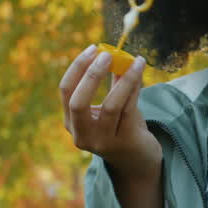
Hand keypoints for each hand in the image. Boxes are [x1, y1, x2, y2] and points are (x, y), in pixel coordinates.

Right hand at [59, 45, 161, 180]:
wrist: (137, 159)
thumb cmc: (121, 127)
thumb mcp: (111, 105)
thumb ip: (112, 83)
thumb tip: (118, 53)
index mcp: (71, 123)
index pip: (66, 91)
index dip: (78, 67)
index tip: (93, 48)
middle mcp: (82, 135)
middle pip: (78, 102)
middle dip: (91, 75)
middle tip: (107, 54)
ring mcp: (102, 142)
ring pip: (110, 106)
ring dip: (123, 79)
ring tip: (135, 61)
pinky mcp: (123, 143)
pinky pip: (129, 110)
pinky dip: (135, 88)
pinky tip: (141, 73)